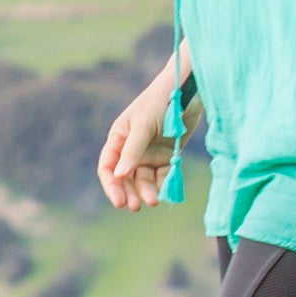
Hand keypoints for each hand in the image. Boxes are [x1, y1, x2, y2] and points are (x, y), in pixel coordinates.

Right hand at [96, 68, 181, 211]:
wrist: (187, 90)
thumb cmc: (159, 101)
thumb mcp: (143, 125)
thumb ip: (132, 151)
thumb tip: (119, 175)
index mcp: (119, 138)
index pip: (108, 167)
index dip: (111, 185)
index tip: (119, 201)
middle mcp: (132, 149)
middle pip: (125, 178)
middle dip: (130, 192)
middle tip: (136, 206)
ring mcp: (150, 153)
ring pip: (145, 179)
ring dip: (147, 191)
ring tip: (154, 201)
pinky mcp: (168, 155)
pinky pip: (164, 175)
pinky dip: (164, 184)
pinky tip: (166, 192)